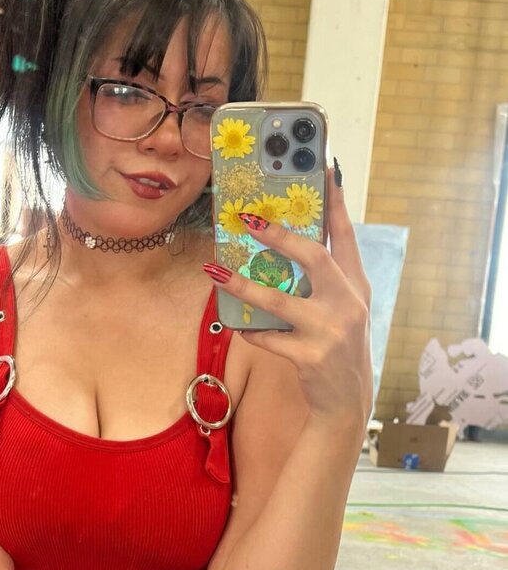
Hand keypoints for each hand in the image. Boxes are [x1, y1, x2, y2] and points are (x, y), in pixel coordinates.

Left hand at [205, 164, 372, 428]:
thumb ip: (323, 280)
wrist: (345, 401)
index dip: (335, 202)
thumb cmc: (336, 347)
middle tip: (247, 219)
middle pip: (313, 257)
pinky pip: (268, 338)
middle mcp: (348, 303)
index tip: (324, 168)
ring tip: (215, 272)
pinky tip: (241, 326)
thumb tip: (286, 244)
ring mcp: (330, 331)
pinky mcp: (310, 357)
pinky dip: (251, 331)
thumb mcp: (341, 309)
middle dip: (279, 236)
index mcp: (355, 285)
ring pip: (278, 300)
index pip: (345, 235)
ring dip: (243, 286)